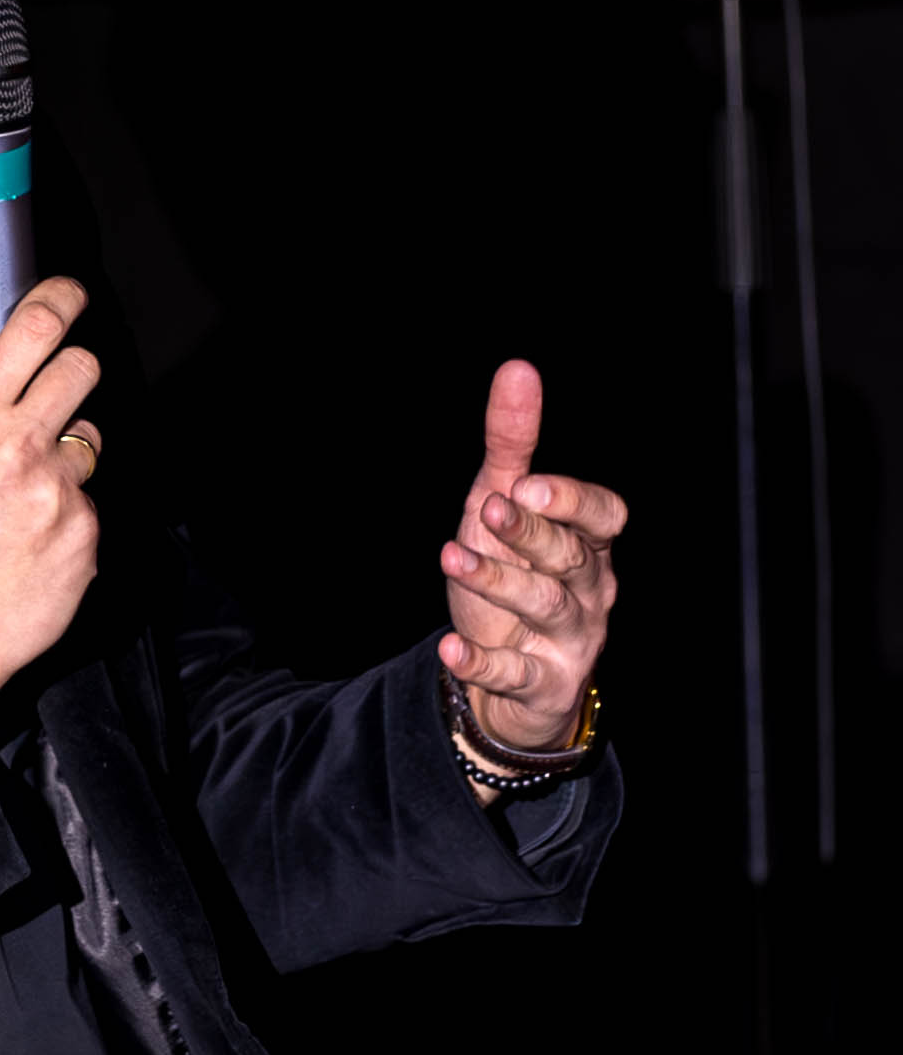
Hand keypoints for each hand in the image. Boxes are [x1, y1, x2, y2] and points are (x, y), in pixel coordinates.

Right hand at [0, 278, 102, 736]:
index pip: (32, 331)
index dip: (60, 299)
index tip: (70, 293)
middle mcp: (23, 448)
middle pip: (81, 369)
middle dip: (72, 372)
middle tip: (54, 394)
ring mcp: (61, 492)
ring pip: (88, 441)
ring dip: (64, 458)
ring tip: (24, 498)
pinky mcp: (88, 534)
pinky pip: (89, 503)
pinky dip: (66, 515)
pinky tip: (30, 540)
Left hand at [438, 358, 624, 760]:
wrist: (509, 680)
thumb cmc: (512, 573)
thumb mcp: (504, 506)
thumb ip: (513, 446)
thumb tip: (518, 368)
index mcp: (587, 541)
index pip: (604, 514)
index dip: (572, 500)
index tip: (528, 485)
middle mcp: (589, 589)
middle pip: (570, 557)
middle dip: (530, 533)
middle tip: (488, 508)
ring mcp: (570, 640)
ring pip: (544, 607)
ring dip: (498, 583)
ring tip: (452, 559)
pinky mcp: (543, 686)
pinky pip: (517, 673)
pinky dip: (483, 662)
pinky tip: (449, 648)